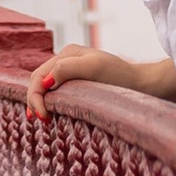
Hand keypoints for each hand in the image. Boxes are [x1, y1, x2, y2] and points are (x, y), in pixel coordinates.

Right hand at [25, 42, 159, 116]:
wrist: (141, 84)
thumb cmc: (120, 76)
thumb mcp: (94, 67)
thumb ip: (67, 68)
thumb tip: (44, 81)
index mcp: (67, 53)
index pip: (38, 76)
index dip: (36, 97)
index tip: (43, 117)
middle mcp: (66, 60)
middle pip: (37, 80)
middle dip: (34, 100)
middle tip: (41, 121)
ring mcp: (71, 71)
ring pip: (44, 86)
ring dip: (39, 101)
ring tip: (41, 119)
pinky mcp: (77, 83)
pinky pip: (55, 91)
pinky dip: (48, 102)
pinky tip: (50, 112)